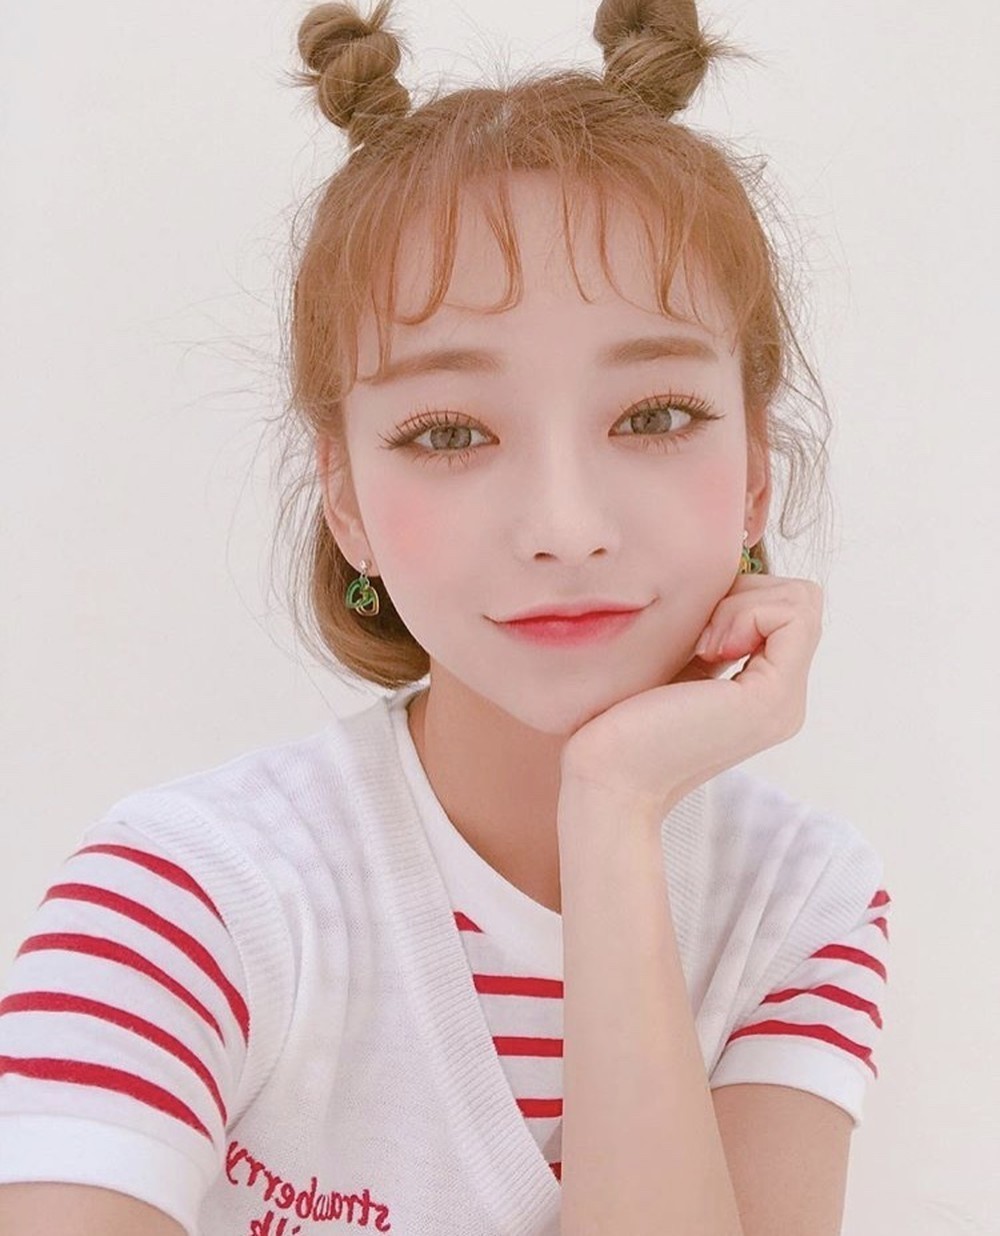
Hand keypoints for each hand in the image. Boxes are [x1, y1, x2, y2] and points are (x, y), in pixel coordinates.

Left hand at [558, 575, 823, 820]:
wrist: (604, 777)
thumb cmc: (618, 722)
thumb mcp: (674, 663)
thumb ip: (707, 632)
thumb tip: (723, 579)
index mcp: (764, 691)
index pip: (788, 608)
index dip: (742, 595)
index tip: (694, 629)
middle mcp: (784, 700)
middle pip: (800, 599)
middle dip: (745, 594)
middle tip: (697, 635)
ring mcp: (783, 703)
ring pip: (801, 601)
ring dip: (743, 603)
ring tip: (700, 645)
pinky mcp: (770, 699)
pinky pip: (790, 616)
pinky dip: (744, 614)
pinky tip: (704, 649)